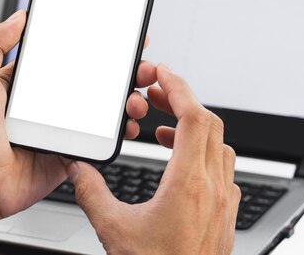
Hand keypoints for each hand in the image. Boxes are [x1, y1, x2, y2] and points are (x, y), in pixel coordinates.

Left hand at [0, 10, 157, 228]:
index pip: (70, 56)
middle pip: (97, 80)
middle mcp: (51, 102)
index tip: (119, 36)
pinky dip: (121, 131)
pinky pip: (103, 139)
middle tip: (141, 68)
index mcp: (31, 81)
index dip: (97, 45)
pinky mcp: (72, 149)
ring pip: (106, 109)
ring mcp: (64, 126)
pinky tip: (129, 125)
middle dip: (124, 72)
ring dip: (128, 100)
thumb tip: (20, 16)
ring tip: (135, 100)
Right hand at [65, 64, 240, 254]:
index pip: (193, 117)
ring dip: (193, 127)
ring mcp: (224, 201)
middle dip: (181, 100)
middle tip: (154, 95)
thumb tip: (77, 168)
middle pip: (209, 123)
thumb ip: (90, 192)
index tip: (161, 73)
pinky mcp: (226, 214)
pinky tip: (180, 163)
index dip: (178, 87)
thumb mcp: (113, 229)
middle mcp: (213, 188)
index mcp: (189, 185)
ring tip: (163, 129)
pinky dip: (203, 152)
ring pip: (219, 144)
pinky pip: (222, 167)